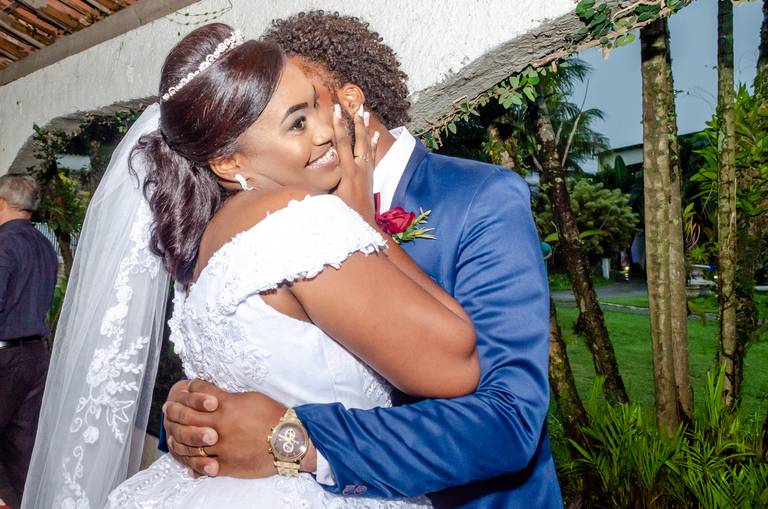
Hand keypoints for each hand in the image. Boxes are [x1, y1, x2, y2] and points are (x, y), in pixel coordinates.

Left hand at [163, 379, 315, 477]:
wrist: (289, 441)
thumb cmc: (274, 416)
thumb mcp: (251, 398)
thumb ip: (230, 399)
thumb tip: (216, 397)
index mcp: (226, 406)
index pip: (199, 393)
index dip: (190, 388)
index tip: (186, 387)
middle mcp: (219, 426)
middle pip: (187, 417)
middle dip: (175, 410)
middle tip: (168, 408)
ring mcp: (220, 447)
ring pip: (189, 444)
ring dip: (178, 438)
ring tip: (171, 435)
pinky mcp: (225, 465)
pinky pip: (203, 466)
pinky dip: (193, 465)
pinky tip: (188, 464)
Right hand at [331, 104, 379, 222]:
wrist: (364, 225)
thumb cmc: (342, 214)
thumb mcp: (328, 198)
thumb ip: (320, 185)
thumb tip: (304, 174)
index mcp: (347, 172)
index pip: (343, 144)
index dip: (338, 126)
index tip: (336, 110)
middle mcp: (359, 168)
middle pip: (358, 140)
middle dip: (356, 122)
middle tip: (355, 106)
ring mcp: (367, 171)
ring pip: (367, 145)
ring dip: (366, 128)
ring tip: (366, 112)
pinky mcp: (370, 176)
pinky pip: (373, 156)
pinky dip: (374, 144)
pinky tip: (376, 134)